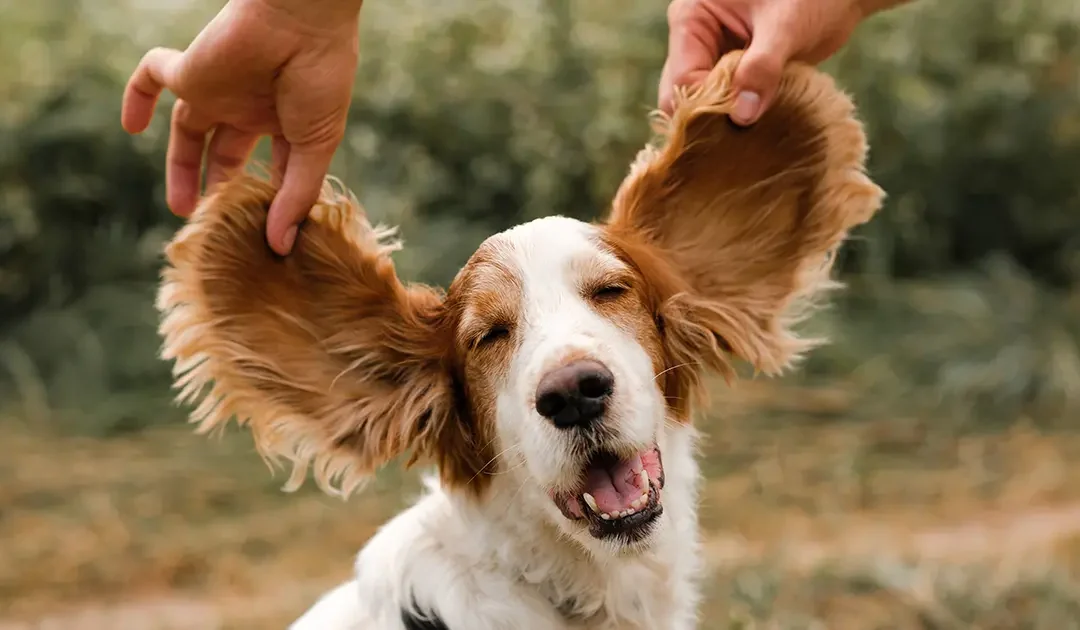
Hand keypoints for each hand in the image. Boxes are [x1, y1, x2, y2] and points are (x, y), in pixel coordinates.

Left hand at [121, 0, 361, 254]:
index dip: (268, 198)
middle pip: (224, 154)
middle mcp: (249, 107)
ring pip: (188, 131)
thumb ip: (296, 195)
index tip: (266, 237)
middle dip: (220, 189)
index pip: (270, 165)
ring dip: (180, 168)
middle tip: (216, 227)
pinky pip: (151, 76)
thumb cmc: (322, 77)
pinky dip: (136, 96)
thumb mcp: (315, 145)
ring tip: (182, 210)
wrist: (303, 20)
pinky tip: (130, 127)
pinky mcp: (191, 70)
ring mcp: (218, 90)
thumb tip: (282, 247)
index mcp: (285, 122)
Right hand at [659, 0, 885, 124]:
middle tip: (736, 144)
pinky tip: (757, 132)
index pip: (682, 79)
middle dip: (707, 119)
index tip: (736, 126)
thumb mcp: (786, 25)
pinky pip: (725, 103)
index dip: (704, 107)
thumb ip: (763, 67)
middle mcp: (695, 40)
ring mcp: (713, 57)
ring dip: (724, 122)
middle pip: (682, 95)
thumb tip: (741, 116)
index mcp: (691, 18)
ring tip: (749, 139)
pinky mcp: (734, 73)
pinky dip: (740, 118)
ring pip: (702, 104)